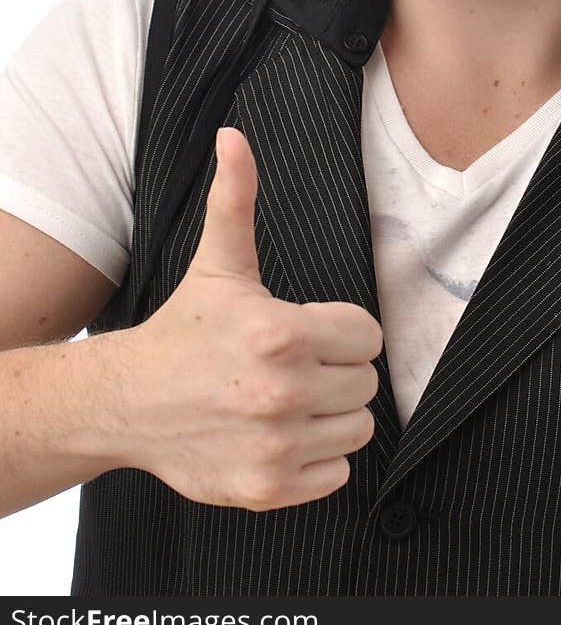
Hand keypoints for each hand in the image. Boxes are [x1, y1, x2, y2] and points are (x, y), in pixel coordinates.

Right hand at [120, 127, 383, 511]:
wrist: (128, 402)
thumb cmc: (184, 330)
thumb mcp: (219, 262)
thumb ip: (236, 197)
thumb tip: (233, 136)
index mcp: (280, 333)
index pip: (368, 336)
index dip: (344, 331)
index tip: (310, 331)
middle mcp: (281, 393)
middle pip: (366, 383)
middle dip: (338, 370)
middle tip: (297, 364)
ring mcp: (275, 446)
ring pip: (358, 430)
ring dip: (333, 415)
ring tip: (292, 398)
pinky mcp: (268, 489)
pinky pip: (336, 476)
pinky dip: (318, 460)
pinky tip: (282, 433)